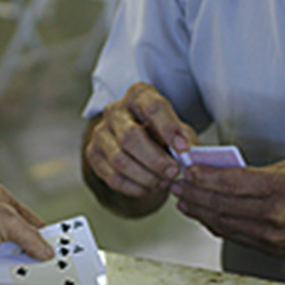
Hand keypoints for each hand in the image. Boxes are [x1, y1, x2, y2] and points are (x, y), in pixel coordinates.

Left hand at [0, 182, 53, 284]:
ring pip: (0, 261)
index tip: (56, 253)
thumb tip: (46, 251)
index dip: (43, 238)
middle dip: (27, 259)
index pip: (29, 222)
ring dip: (10, 273)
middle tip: (42, 273)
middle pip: (15, 243)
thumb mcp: (6, 221)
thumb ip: (29, 238)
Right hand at [83, 82, 195, 201]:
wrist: (135, 139)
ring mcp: (100, 133)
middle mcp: (115, 111)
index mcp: (139, 96)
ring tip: (163, 182)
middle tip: (174, 172)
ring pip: (119, 160)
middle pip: (131, 137)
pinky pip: (112, 177)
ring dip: (145, 177)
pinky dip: (134, 187)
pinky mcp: (93, 154)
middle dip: (155, 160)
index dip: (169, 129)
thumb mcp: (177, 129)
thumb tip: (191, 157)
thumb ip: (185, 140)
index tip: (183, 148)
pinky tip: (150, 188)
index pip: (153, 108)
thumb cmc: (160, 131)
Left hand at [171, 159, 284, 255]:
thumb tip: (230, 172)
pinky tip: (204, 216)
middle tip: (177, 185)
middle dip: (193, 194)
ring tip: (184, 201)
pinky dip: (214, 225)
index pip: (230, 182)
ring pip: (222, 222)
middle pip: (220, 204)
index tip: (188, 170)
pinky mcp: (267, 248)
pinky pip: (233, 235)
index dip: (203, 177)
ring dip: (198, 211)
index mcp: (280, 189)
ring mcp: (268, 235)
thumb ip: (261, 172)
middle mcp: (272, 214)